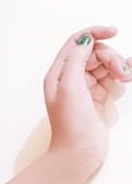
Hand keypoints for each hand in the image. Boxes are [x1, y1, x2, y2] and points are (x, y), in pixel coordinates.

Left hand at [44, 24, 130, 170]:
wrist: (79, 152)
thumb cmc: (71, 123)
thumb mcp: (70, 87)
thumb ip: (76, 59)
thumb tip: (85, 39)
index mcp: (58, 73)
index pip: (76, 42)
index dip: (95, 33)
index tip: (114, 32)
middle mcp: (69, 78)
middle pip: (94, 52)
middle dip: (110, 57)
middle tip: (121, 73)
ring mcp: (84, 88)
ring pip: (104, 64)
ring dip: (118, 66)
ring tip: (126, 78)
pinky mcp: (96, 97)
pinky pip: (110, 77)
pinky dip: (120, 73)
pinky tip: (128, 76)